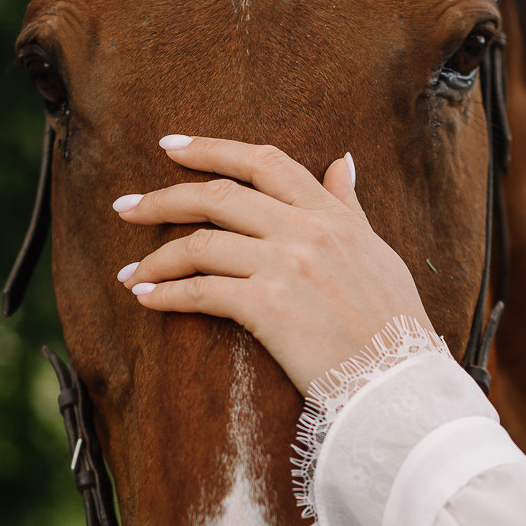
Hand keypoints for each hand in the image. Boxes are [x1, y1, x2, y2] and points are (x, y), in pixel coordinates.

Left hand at [112, 136, 433, 394]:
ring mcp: (286, 266)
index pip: (263, 162)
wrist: (400, 380)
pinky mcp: (269, 307)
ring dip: (156, 258)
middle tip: (126, 208)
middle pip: (220, 196)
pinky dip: (167, 293)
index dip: (211, 148)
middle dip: (163, 199)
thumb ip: (348, 206)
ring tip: (130, 273)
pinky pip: (202, 291)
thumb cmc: (392, 322)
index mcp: (330, 215)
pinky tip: (147, 298)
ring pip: (201, 244)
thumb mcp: (377, 250)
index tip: (170, 146)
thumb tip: (341, 161)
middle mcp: (306, 231)